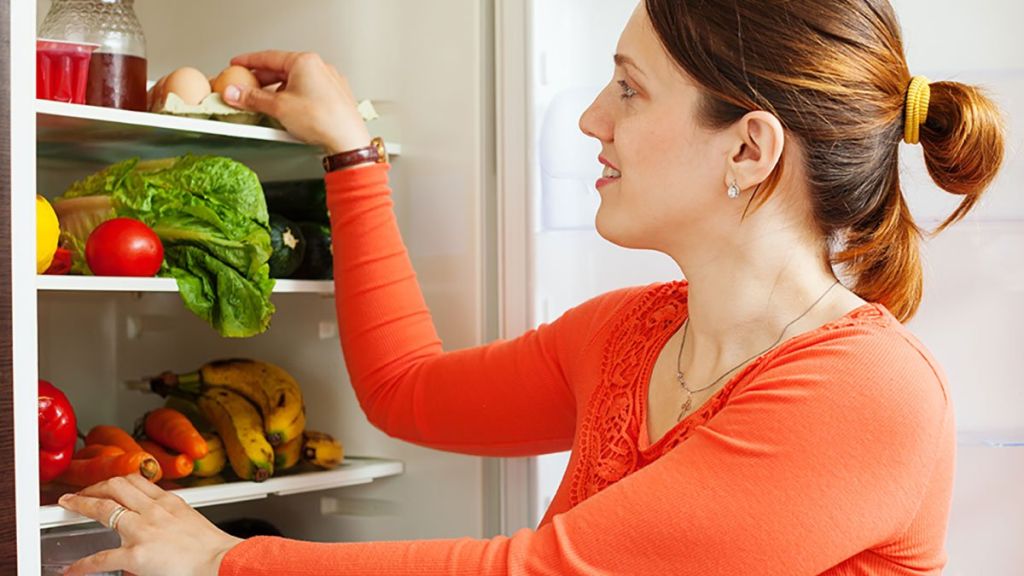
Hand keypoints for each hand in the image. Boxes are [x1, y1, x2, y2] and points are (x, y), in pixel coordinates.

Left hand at [58, 474, 241, 575]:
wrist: (220, 561)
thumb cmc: (213, 548)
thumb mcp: (193, 521)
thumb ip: (173, 518)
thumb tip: (164, 526)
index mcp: (170, 502)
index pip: (137, 480)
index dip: (116, 480)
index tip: (107, 484)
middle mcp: (154, 510)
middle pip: (116, 485)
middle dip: (95, 487)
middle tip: (82, 493)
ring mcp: (143, 530)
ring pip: (104, 508)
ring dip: (82, 504)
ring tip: (70, 505)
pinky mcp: (136, 555)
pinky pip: (102, 558)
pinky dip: (84, 565)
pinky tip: (74, 569)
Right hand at [224, 50, 371, 153]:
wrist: (348, 140)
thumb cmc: (323, 120)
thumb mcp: (278, 107)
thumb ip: (252, 98)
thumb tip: (235, 93)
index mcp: (305, 62)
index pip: (268, 57)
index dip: (248, 61)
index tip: (237, 64)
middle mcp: (320, 68)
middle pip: (282, 71)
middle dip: (262, 81)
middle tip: (245, 89)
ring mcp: (329, 82)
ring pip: (295, 83)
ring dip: (277, 93)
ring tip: (264, 107)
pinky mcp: (334, 97)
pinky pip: (307, 94)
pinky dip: (293, 100)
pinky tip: (285, 114)